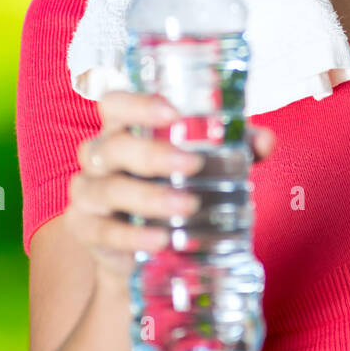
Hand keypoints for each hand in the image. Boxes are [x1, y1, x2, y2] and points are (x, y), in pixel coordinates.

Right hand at [64, 89, 275, 287]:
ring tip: (188, 207)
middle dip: (152, 154)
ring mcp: (87, 193)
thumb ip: (235, 149)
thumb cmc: (174, 187)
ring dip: (148, 197)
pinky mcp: (85, 229)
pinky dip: (132, 236)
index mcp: (123, 128)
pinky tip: (160, 240)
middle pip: (113, 146)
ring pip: (108, 189)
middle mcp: (99, 155)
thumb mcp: (206, 165)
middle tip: (192, 165)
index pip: (115, 103)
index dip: (138, 104)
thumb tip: (264, 140)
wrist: (147, 247)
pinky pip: (103, 231)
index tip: (172, 112)